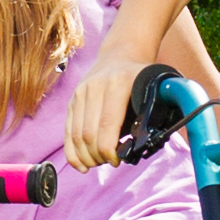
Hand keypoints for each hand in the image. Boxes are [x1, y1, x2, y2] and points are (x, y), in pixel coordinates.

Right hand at [60, 49, 153, 167]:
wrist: (120, 55)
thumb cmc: (140, 79)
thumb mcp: (152, 90)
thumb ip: (149, 115)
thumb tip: (140, 147)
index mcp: (118, 83)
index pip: (107, 124)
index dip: (109, 150)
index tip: (117, 161)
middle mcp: (94, 87)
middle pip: (88, 133)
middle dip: (97, 156)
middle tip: (109, 163)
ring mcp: (80, 93)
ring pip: (76, 135)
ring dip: (86, 157)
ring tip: (98, 164)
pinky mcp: (72, 101)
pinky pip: (67, 131)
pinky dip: (72, 152)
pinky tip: (82, 165)